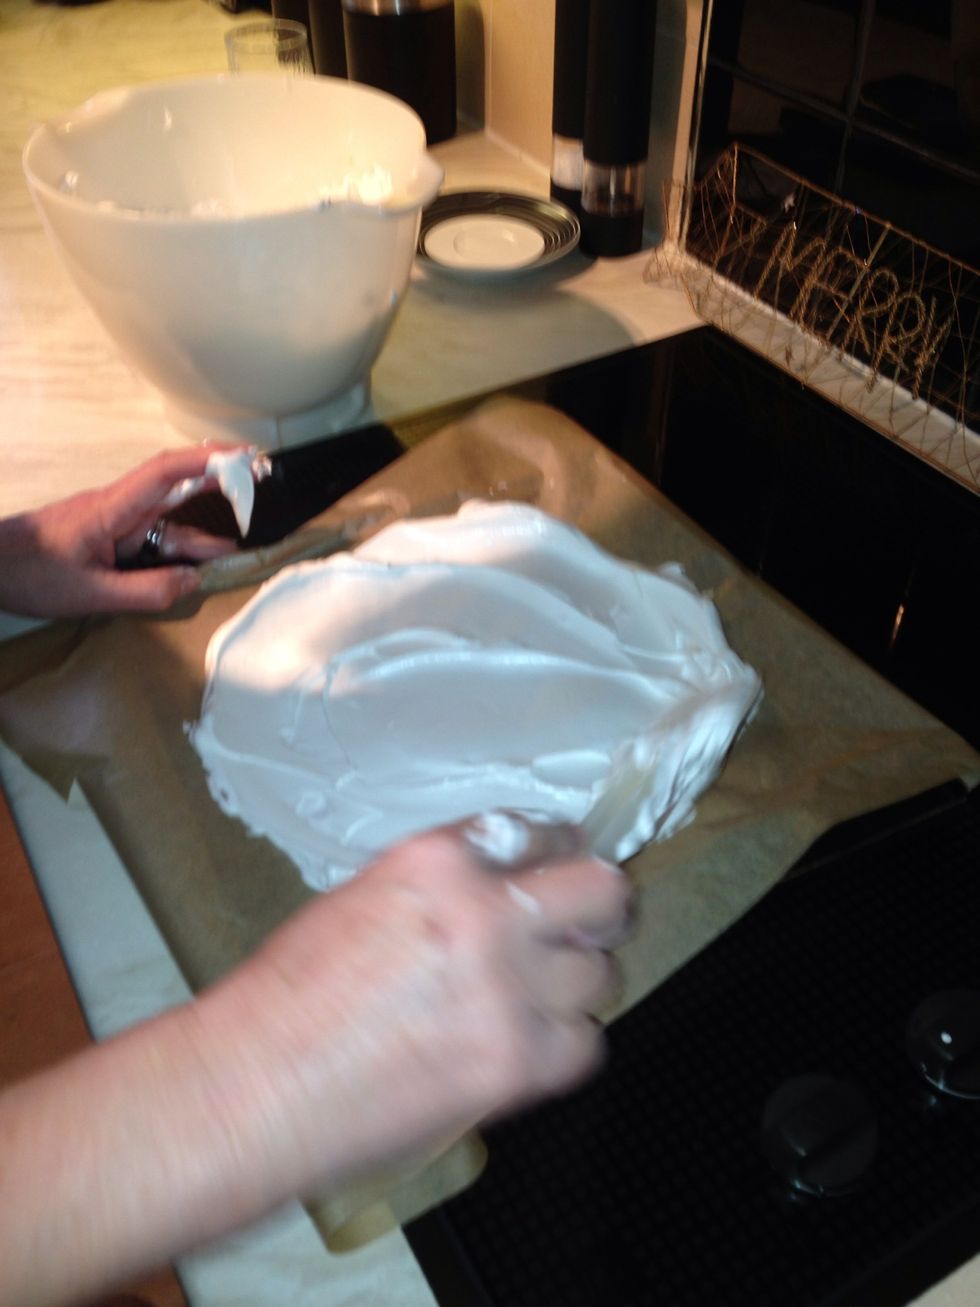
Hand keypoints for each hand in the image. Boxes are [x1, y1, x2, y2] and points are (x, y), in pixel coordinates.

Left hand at [0, 448, 240, 617]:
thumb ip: (146, 590)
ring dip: (202, 533)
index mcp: (113, 508)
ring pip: (168, 523)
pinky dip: (179, 549)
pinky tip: (200, 562)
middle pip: (177, 489)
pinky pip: (153, 539)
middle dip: (219, 482)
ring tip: (239, 546)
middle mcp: (119, 507)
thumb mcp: (92, 593)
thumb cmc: (30, 574)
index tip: (243, 457)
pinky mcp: (109, 536)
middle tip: (259, 480)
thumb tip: (194, 581)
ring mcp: (114, 521)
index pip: (167, 471)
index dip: (208, 459)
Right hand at [213, 814, 631, 1202]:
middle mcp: (482, 911)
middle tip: (586, 928)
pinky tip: (524, 1047)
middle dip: (599, 910)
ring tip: (536, 1001)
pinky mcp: (515, 1061)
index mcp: (436, 859)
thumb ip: (445, 887)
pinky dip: (562, 1048)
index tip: (563, 869)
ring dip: (574, 987)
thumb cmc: (289, 996)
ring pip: (600, 974)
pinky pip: (586, 1044)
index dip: (559, 855)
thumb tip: (506, 893)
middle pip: (601, 891)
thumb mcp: (365, 897)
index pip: (540, 832)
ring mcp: (505, 988)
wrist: (254, 1083)